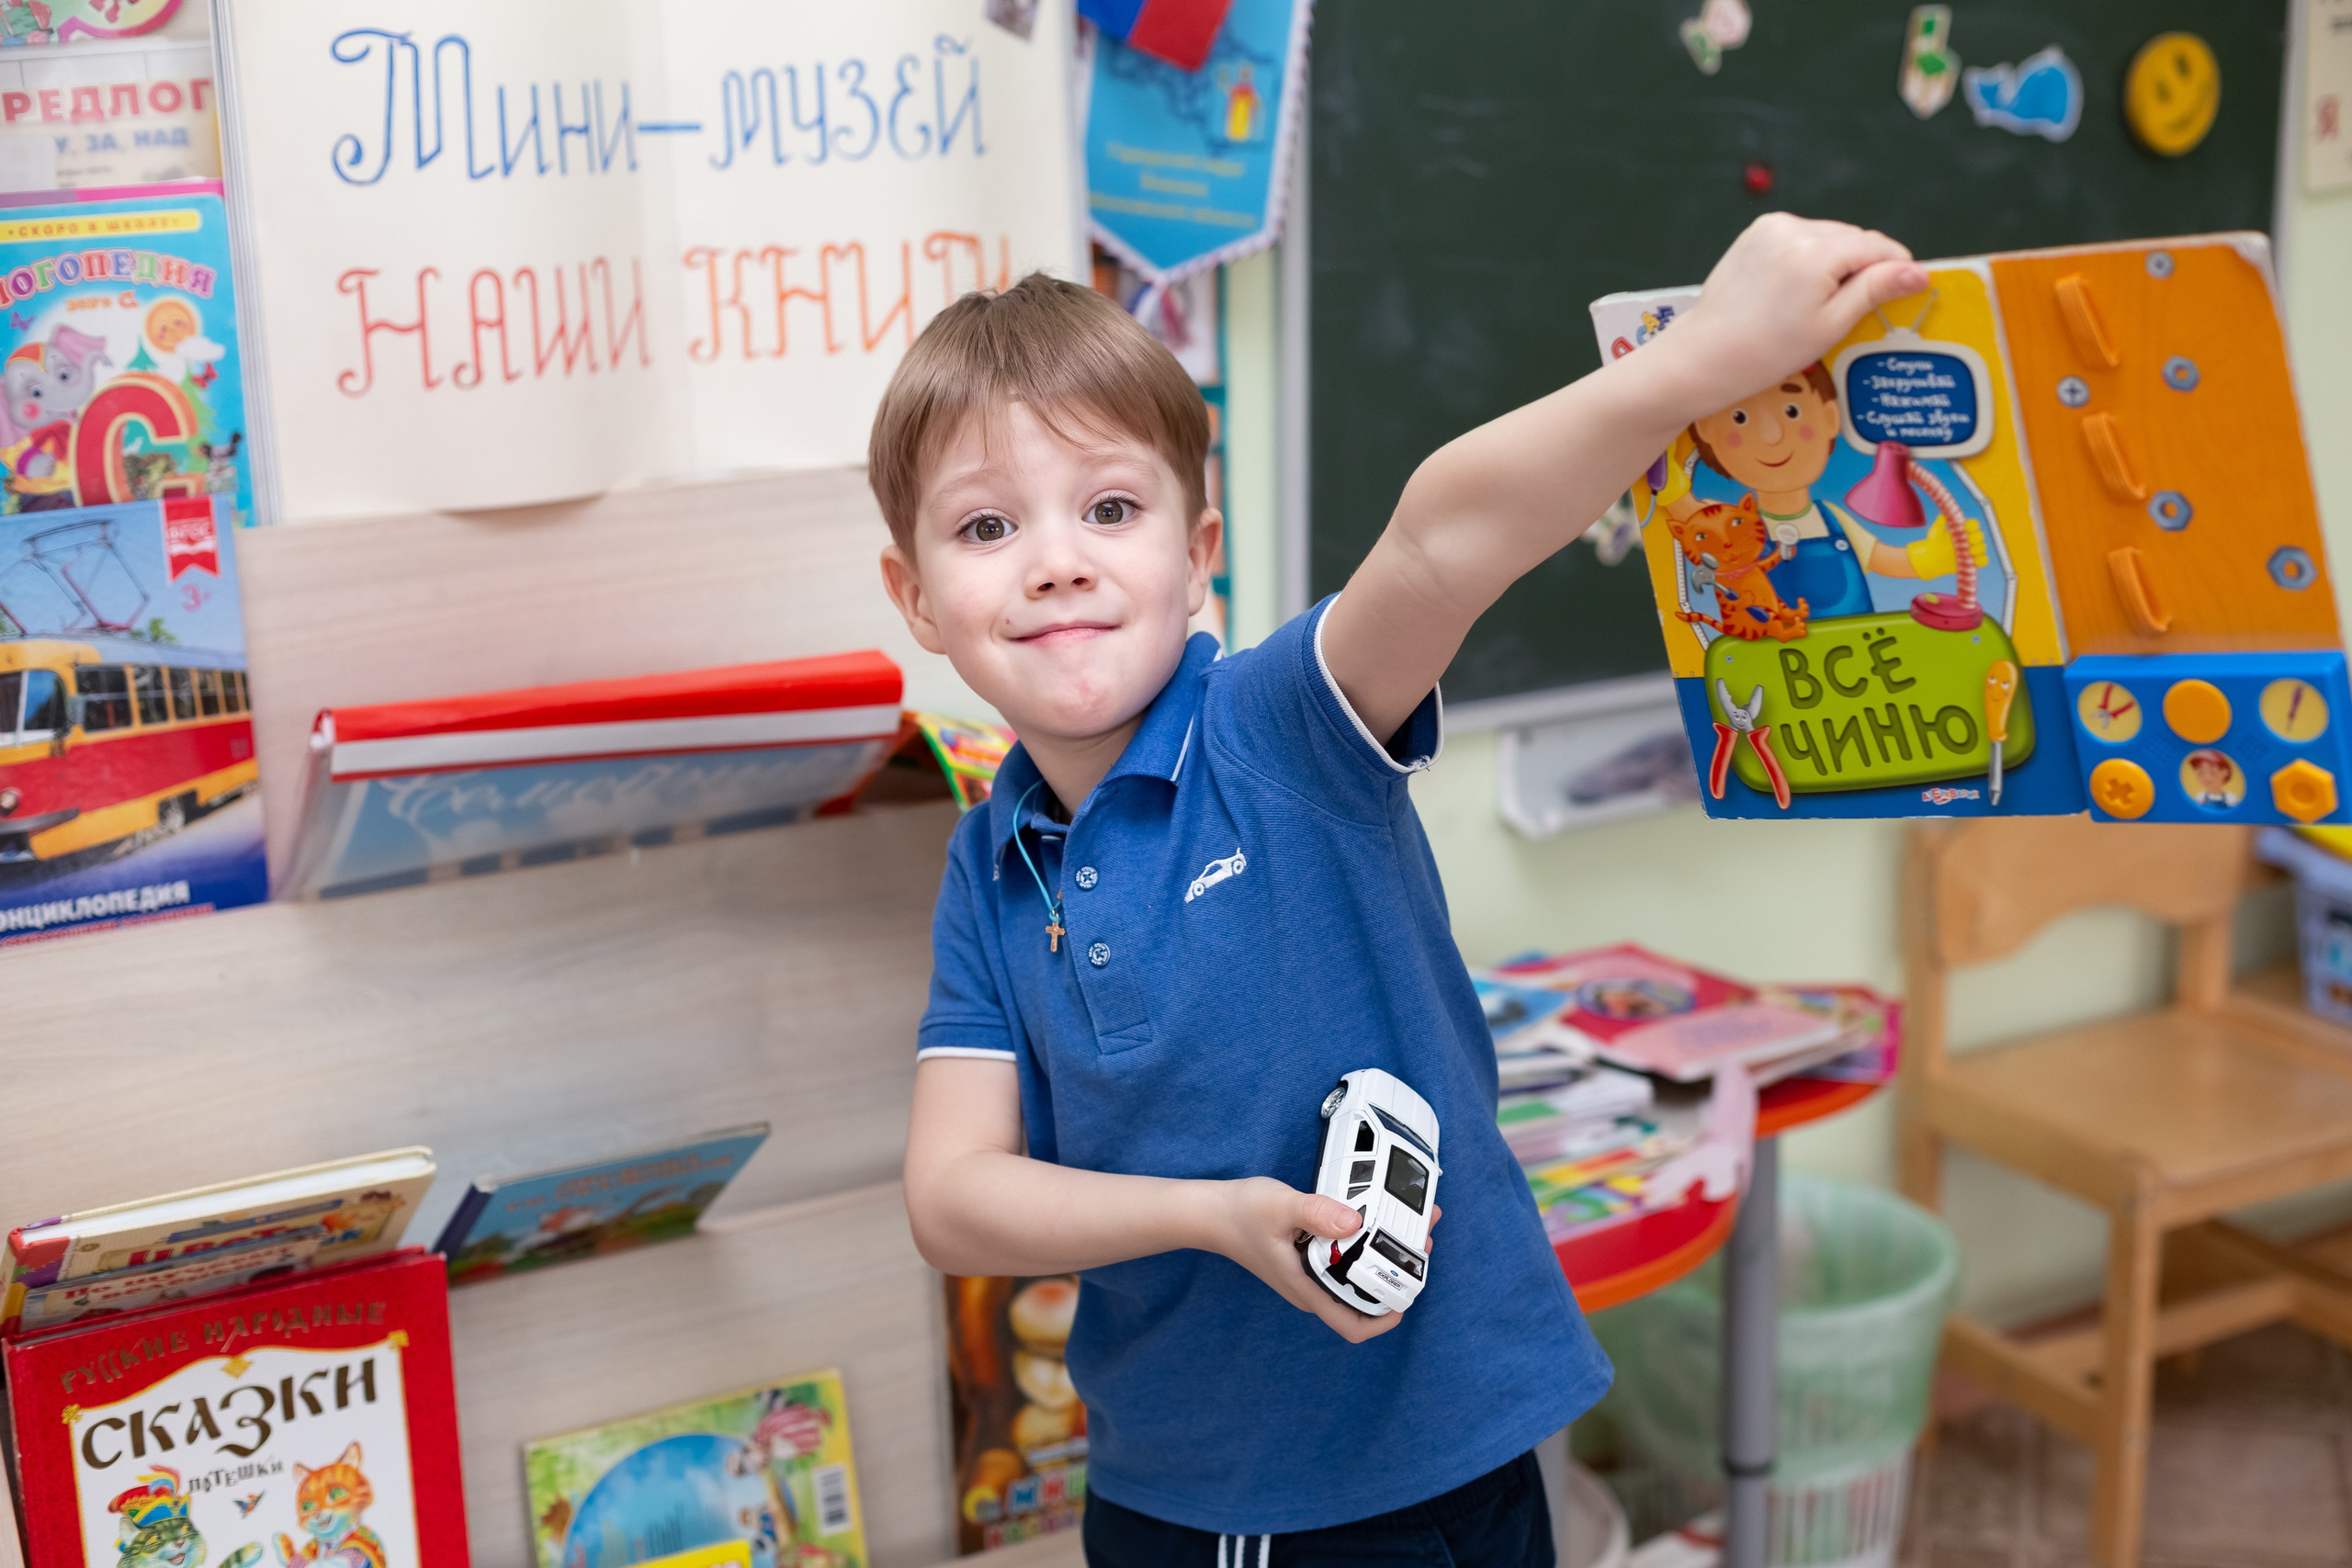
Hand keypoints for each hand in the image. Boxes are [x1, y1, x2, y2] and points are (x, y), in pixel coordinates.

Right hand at [1206, 1178, 1440, 1343]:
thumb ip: (1315, 1213)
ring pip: (1356, 1278)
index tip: (1408, 1293)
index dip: (1386, 1319)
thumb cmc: (1240, 1214)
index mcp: (1307, 1289)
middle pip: (1363, 1301)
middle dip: (1395, 1278)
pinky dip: (1366, 1244)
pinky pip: (1346, 1260)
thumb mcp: (1279, 1207)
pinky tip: (1375, 1219)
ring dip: (1384, 1258)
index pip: (1353, 1325)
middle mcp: (1313, 1288)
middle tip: (1419, 1245)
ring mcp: (1311, 1275)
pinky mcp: (1310, 1258)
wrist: (1210, 1213)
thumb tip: (1354, 1223)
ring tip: (1407, 1227)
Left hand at [1656, 213, 1928, 417]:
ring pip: (1828, 236)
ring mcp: (1771, 227)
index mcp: (1816, 251)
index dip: (1897, 268)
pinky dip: (1809, 256)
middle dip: (1864, 265)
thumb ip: (1875, 290)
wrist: (1705, 355)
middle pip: (1853, 238)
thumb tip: (1919, 272)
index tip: (1906, 290)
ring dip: (1837, 260)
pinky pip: (1801, 237)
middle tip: (1858, 306)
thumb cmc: (1769, 351)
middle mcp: (1794, 229)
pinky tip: (1797, 289)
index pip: (1877, 247)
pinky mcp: (1756, 232)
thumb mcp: (1831, 324)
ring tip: (1822, 301)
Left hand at [1903, 516, 1987, 577]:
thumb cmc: (1934, 542)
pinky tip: (1973, 561)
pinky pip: (1983, 560)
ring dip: (1977, 549)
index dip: (1972, 525)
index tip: (1966, 527)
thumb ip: (1940, 523)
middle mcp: (1969, 539)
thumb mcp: (1936, 532)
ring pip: (1981, 547)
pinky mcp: (1972, 561)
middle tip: (1967, 540)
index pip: (1973, 525)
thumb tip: (1943, 515)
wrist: (1931, 558)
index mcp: (1963, 529)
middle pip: (1979, 536)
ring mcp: (1972, 550)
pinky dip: (1981, 561)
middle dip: (1975, 537)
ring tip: (1968, 551)